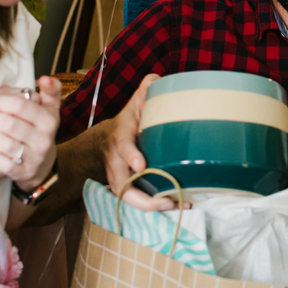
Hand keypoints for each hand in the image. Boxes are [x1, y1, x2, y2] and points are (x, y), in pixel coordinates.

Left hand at [0, 76, 60, 189]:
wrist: (41, 162)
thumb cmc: (40, 128)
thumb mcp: (49, 109)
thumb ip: (50, 91)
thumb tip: (45, 79)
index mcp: (49, 120)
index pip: (22, 105)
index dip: (3, 101)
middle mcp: (44, 140)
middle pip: (11, 124)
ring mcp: (34, 158)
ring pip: (6, 144)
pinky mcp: (23, 173)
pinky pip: (3, 163)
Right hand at [102, 74, 178, 210]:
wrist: (109, 139)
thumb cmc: (129, 120)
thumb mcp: (136, 102)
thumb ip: (147, 90)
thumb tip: (157, 80)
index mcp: (120, 136)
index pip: (122, 145)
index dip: (130, 155)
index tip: (141, 164)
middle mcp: (116, 161)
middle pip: (122, 185)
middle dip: (143, 198)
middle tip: (167, 200)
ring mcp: (119, 178)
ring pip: (129, 199)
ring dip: (152, 206)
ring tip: (178, 205)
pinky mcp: (127, 189)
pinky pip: (138, 202)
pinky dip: (156, 207)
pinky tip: (178, 206)